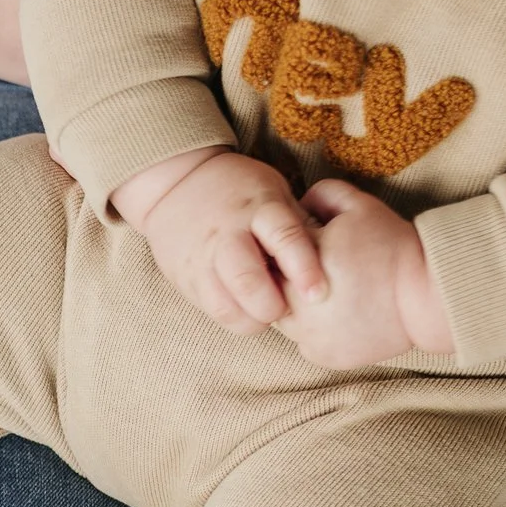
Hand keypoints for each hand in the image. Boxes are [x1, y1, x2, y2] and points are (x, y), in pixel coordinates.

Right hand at [116, 147, 329, 335]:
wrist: (176, 187)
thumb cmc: (239, 191)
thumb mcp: (273, 192)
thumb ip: (296, 224)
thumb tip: (329, 256)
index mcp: (257, 208)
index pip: (283, 239)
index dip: (303, 269)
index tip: (318, 294)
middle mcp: (227, 234)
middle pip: (247, 280)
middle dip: (271, 306)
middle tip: (285, 310)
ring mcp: (202, 259)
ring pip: (225, 304)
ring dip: (251, 319)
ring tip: (266, 315)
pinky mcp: (186, 278)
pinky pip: (210, 310)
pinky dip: (233, 318)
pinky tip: (246, 311)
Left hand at [272, 179, 455, 370]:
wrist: (427, 294)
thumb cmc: (393, 247)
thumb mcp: (360, 207)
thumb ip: (323, 195)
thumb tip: (299, 203)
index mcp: (297, 265)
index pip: (270, 257)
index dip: (288, 252)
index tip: (309, 249)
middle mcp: (293, 305)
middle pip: (273, 292)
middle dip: (290, 282)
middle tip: (324, 273)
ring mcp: (307, 335)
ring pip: (288, 321)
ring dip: (301, 310)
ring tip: (335, 294)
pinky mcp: (322, 356)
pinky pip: (309, 343)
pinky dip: (321, 332)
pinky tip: (344, 316)